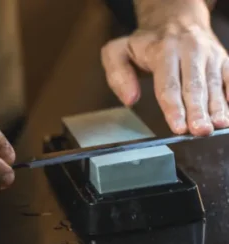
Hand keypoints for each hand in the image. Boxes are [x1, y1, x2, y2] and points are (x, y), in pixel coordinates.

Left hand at [101, 23, 228, 135]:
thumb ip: (118, 75)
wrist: (175, 18)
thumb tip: (130, 100)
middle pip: (194, 86)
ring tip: (217, 125)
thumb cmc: (145, 43)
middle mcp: (189, 50)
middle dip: (197, 111)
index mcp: (162, 50)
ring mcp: (208, 54)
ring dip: (216, 107)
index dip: (173, 108)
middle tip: (199, 131)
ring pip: (213, 84)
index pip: (168, 84)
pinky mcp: (222, 58)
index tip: (177, 127)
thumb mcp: (119, 52)